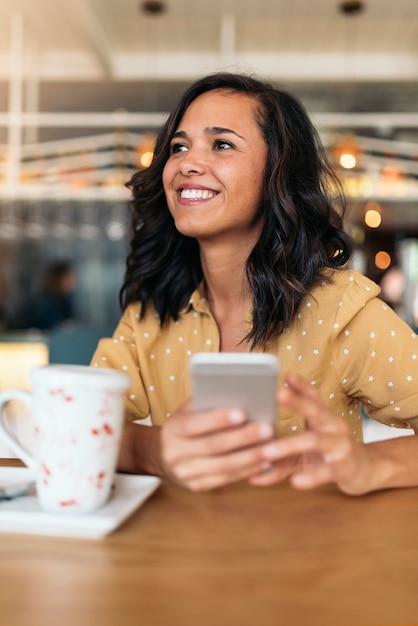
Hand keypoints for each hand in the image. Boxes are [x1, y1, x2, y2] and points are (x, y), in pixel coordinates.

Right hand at [159, 401, 275, 490]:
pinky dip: (246, 471)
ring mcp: (186, 473)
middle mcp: (176, 453)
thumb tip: (235, 393)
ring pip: (222, 466)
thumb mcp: (186, 411)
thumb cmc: (182, 426)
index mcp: (173, 430)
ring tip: (271, 448)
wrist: (160, 456)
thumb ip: (205, 404)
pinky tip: (263, 463)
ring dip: (250, 457)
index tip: (242, 412)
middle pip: (213, 446)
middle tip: (267, 429)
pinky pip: (225, 479)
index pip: (195, 424)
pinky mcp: (197, 486)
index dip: (218, 419)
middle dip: (243, 438)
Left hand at [249, 372, 377, 494]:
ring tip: (266, 452)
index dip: (301, 385)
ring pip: (314, 441)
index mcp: (323, 418)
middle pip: (316, 410)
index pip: (313, 397)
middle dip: (297, 401)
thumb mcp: (303, 454)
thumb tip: (249, 471)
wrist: (364, 472)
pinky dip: (310, 476)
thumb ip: (279, 459)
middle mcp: (333, 427)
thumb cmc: (328, 456)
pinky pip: (325, 471)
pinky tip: (295, 482)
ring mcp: (339, 446)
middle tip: (277, 393)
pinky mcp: (343, 468)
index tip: (286, 374)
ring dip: (288, 445)